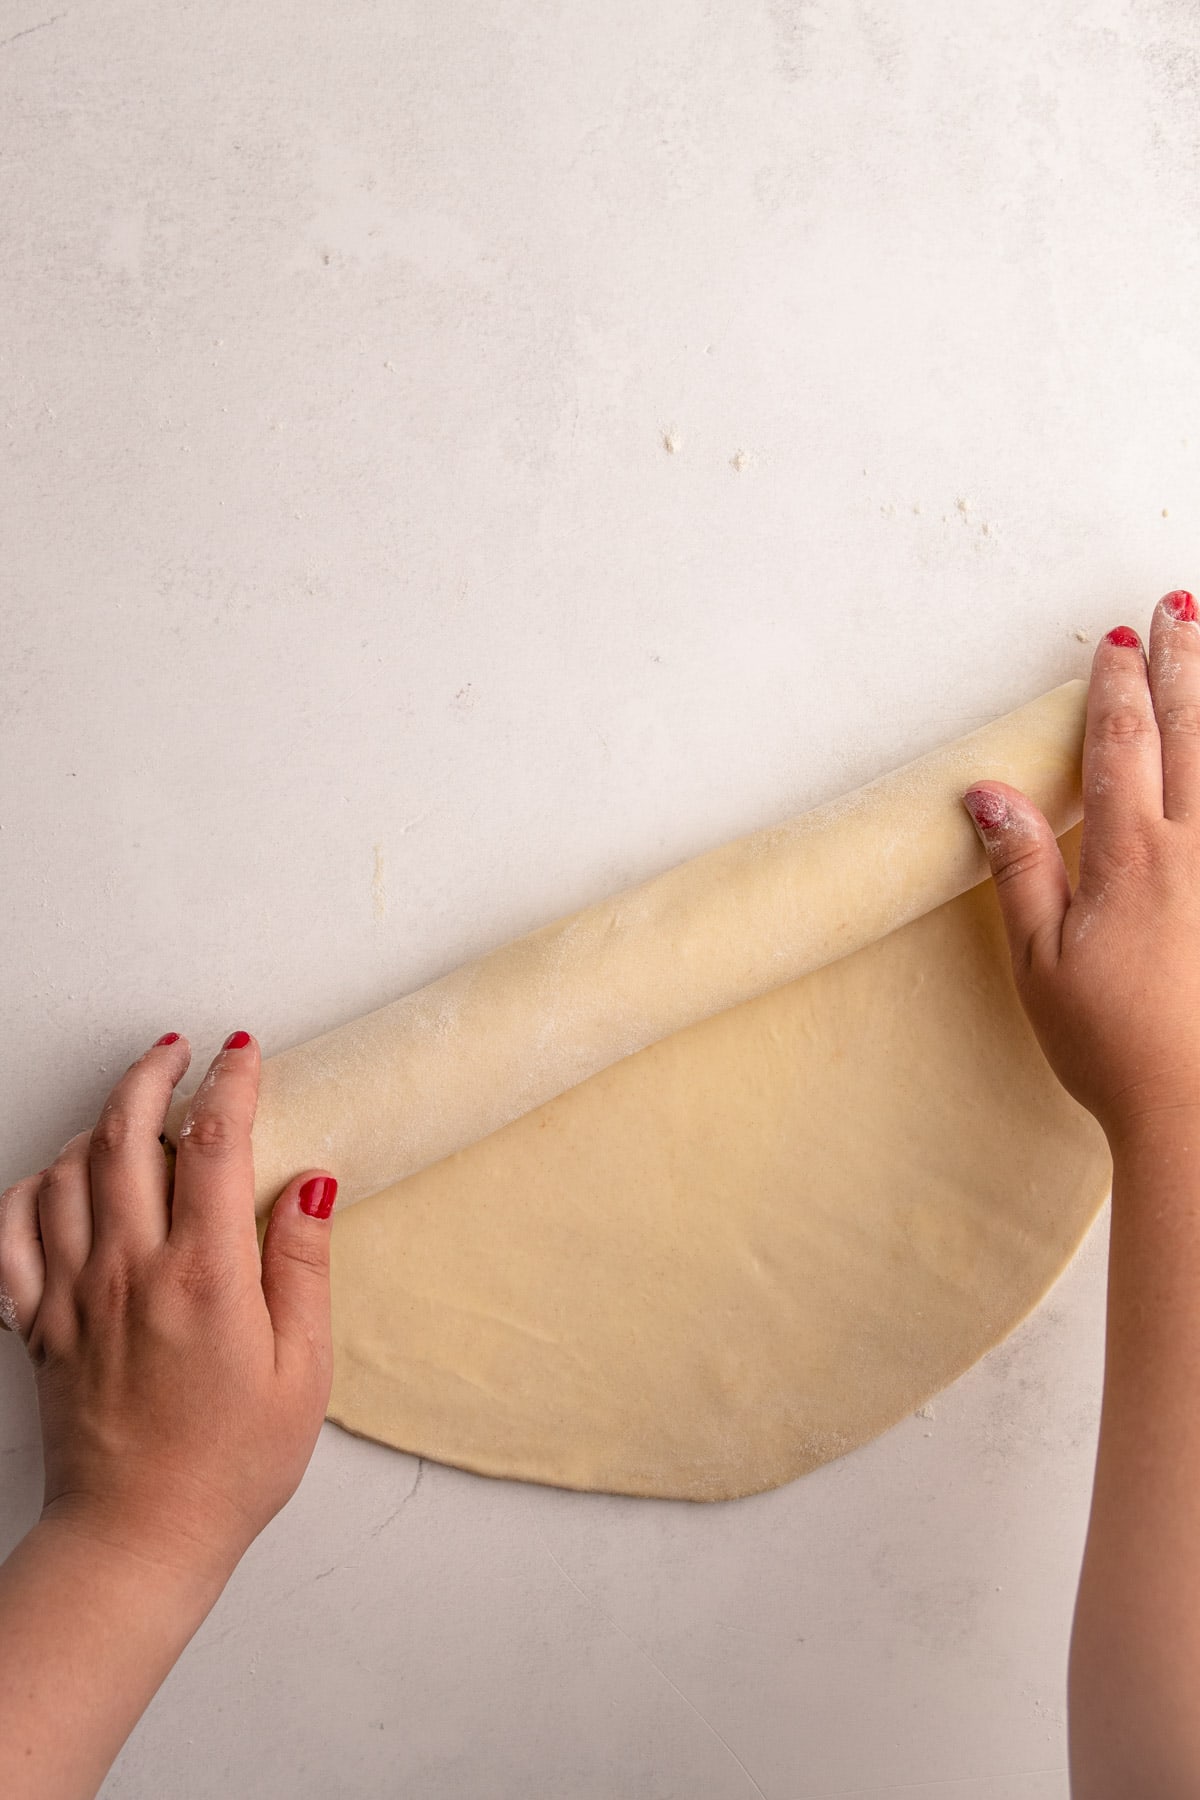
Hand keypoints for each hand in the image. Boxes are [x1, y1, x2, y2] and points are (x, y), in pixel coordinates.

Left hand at [0, 1030, 337, 1584]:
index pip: (214, 1141)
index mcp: (204, 1277)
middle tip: (179, 1051)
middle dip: (152, 1073)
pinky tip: (59, 1178)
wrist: (137, 1538)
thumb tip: (312, 1185)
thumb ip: (301, 1267)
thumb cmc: (230, 1465)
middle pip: (124, 1133)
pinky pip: (11, 1229)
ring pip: (66, 1169)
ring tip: (132, 1109)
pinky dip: (31, 1186)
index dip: (231, 1081)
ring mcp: (74, 1292)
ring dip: (97, 1121)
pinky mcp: (38, 1322)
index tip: (244, 1053)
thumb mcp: (302, 1370)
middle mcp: (130, 1270)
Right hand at [963, 588, 1199, 1148]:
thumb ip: (1022, 865)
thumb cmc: (1115, 1046)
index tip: (1116, 643)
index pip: (1122, 747)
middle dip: (1183, 665)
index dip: (1116, 689)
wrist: (1198, 1111)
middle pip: (1192, 733)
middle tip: (1178, 608)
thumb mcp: (1040, 962)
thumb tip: (988, 790)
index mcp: (1135, 858)